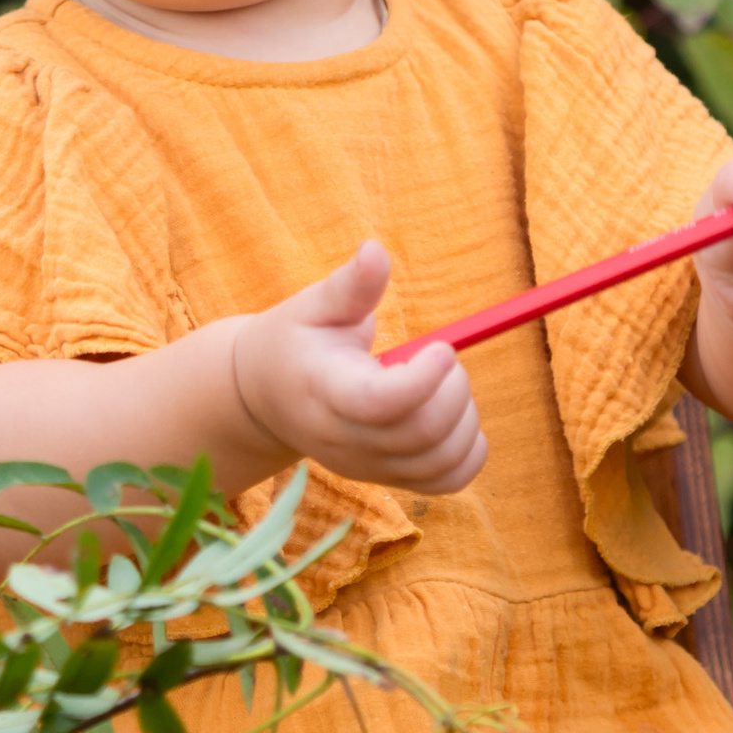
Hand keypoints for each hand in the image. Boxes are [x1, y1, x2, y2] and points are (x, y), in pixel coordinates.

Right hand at [221, 241, 488, 497]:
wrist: (264, 399)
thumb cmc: (293, 343)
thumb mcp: (313, 306)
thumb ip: (351, 284)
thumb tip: (376, 250)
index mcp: (327, 391)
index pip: (381, 403)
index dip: (423, 378)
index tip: (441, 346)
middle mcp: (346, 440)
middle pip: (421, 434)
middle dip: (453, 390)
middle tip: (444, 356)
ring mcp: (367, 467)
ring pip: (439, 462)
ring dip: (465, 420)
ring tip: (447, 384)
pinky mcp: (386, 479)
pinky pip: (445, 483)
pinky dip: (468, 455)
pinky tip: (459, 420)